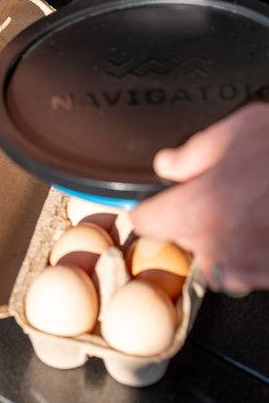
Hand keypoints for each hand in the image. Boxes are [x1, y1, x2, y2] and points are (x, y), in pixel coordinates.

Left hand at [129, 103, 268, 293]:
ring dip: (220, 241)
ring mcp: (249, 266)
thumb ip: (193, 152)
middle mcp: (220, 244)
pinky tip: (262, 228)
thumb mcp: (237, 130)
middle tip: (216, 195)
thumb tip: (168, 165)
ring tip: (245, 211)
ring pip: (213, 260)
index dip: (147, 208)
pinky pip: (246, 273)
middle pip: (179, 241)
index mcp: (199, 207)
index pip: (144, 222)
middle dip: (189, 220)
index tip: (152, 202)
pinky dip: (248, 257)